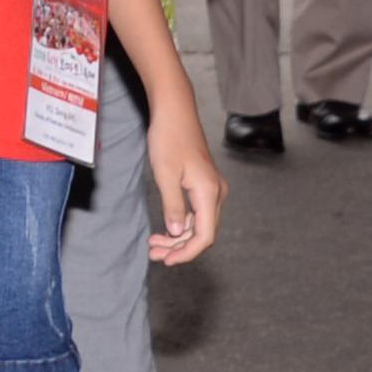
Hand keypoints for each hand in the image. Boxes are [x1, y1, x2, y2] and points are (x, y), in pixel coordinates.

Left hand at [148, 107, 224, 264]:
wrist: (174, 110)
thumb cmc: (168, 138)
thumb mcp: (165, 175)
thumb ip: (173, 207)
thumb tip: (178, 234)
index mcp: (209, 193)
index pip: (204, 236)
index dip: (187, 253)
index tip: (167, 261)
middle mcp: (216, 193)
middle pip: (203, 233)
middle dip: (180, 248)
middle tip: (154, 254)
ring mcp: (212, 188)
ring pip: (200, 223)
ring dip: (179, 237)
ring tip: (156, 245)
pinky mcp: (204, 183)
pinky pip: (197, 212)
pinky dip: (182, 223)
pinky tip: (166, 229)